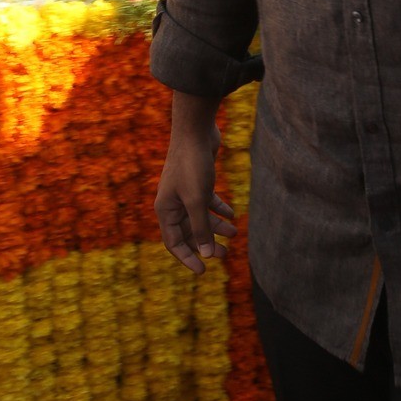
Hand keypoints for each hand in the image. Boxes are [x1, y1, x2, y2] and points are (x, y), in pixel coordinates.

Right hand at [154, 96, 236, 273]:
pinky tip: (233, 215)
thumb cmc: (192, 165)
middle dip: (206, 243)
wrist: (195, 130)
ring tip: (235, 235)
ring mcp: (185, 191)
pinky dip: (219, 209)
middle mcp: (172, 202)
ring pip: (200, 217)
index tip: (204, 270)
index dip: (188, 258)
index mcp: (165, 210)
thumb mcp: (197, 200)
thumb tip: (207, 254)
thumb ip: (201, 228)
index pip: (173, 243)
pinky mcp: (198, 180)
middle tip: (225, 255)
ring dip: (216, 227)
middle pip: (189, 231)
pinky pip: (207, 202)